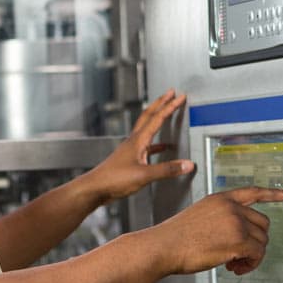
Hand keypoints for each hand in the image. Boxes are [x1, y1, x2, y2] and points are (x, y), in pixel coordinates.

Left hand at [81, 89, 193, 203]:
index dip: (170, 106)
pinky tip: (162, 148)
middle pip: (148, 115)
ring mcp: (130, 149)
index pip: (157, 118)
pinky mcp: (129, 159)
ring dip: (157, 118)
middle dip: (161, 103)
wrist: (96, 188)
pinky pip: (146, 145)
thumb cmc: (114, 180)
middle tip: (171, 93)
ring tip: (167, 114)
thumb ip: (167, 170)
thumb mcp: (144, 175)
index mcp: (138, 140)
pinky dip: (157, 143)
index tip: (180, 97)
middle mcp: (133, 141)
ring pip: (146, 128)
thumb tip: (187, 164)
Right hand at [152, 186, 282, 275]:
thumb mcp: (200, 215)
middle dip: (255, 240)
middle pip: (262, 223)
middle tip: (241, 254)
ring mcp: (236, 223)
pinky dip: (250, 264)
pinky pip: (257, 254)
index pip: (253, 192)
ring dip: (252, 255)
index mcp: (221, 198)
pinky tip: (235, 268)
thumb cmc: (176, 236)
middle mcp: (231, 207)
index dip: (273, 194)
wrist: (164, 246)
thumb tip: (238, 236)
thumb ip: (221, 218)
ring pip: (261, 241)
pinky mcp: (239, 241)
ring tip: (235, 264)